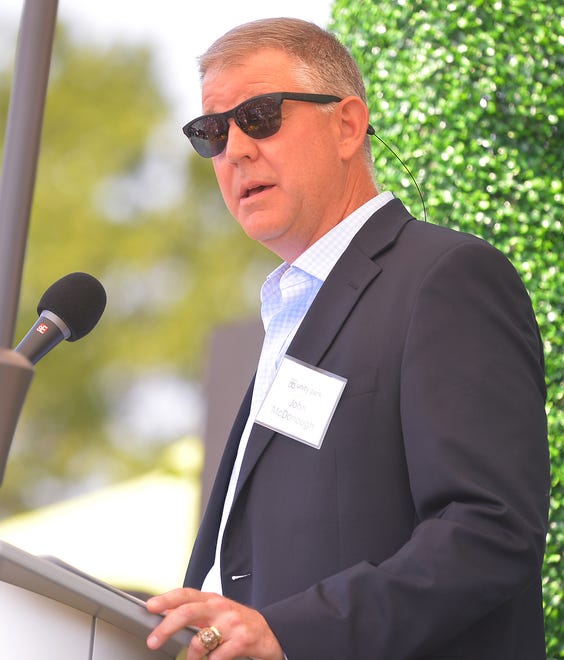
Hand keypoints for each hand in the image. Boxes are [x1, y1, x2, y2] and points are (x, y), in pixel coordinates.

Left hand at [146, 588, 283, 659]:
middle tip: (153, 641)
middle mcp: (221, 608)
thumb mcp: (217, 613)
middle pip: (188, 612)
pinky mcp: (242, 640)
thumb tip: (165, 613)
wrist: (271, 632)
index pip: (185, 594)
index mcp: (212, 600)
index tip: (150, 607)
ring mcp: (232, 623)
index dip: (166, 599)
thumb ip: (195, 612)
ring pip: (199, 640)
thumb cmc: (239, 623)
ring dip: (191, 656)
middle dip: (166, 627)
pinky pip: (216, 657)